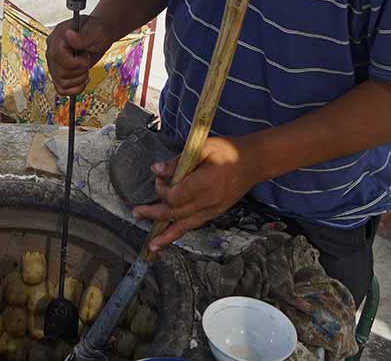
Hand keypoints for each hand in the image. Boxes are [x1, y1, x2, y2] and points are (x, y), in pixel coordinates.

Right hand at [45, 16, 116, 94]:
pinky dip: (75, 89)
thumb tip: (69, 36)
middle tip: (87, 61)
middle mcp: (52, 50)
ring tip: (85, 69)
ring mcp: (54, 63)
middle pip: (58, 72)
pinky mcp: (58, 74)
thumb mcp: (95, 30)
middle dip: (78, 71)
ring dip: (78, 80)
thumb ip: (83, 36)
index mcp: (57, 37)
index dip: (73, 62)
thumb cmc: (98, 30)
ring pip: (60, 82)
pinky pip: (61, 89)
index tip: (86, 59)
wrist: (100, 36)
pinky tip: (83, 79)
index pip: (57, 55)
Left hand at [132, 136, 259, 250]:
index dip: (162, 190)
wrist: (253, 162)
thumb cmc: (227, 150)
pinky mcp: (215, 213)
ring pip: (184, 225)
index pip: (176, 196)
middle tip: (136, 212)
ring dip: (165, 234)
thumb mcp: (202, 147)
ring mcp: (213, 210)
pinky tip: (166, 241)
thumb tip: (156, 170)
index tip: (159, 178)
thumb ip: (178, 160)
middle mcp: (209, 201)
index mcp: (206, 183)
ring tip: (151, 244)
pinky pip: (193, 226)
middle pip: (176, 213)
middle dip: (154, 213)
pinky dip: (178, 234)